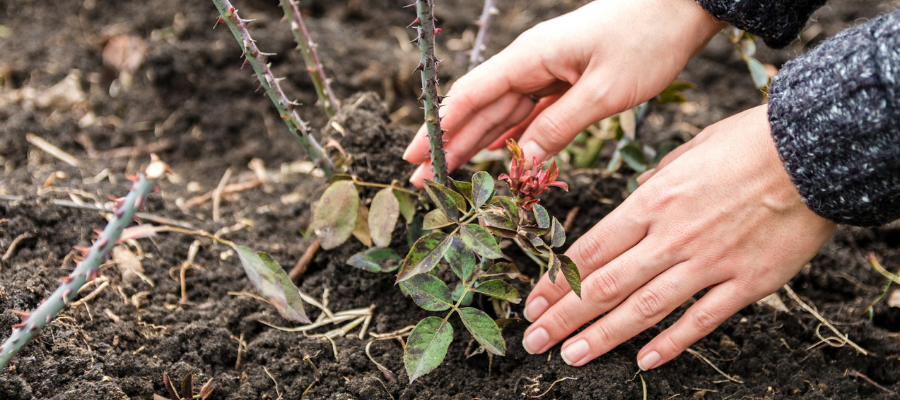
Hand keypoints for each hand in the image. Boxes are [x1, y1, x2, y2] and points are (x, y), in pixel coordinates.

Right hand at [405, 0, 724, 186]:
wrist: (682, 5)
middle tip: (421, 181)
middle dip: (448, 144)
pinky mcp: (565, 79)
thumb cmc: (647, 38)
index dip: (439, 128)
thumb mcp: (604, 90)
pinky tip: (493, 154)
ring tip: (447, 175)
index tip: (414, 157)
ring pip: (501, 113)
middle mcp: (530, 62)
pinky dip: (509, 135)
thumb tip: (519, 162)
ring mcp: (547, 70)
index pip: (471, 96)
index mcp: (530, 57)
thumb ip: (558, 127)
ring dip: (473, 144)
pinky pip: (528, 112)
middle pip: (479, 108)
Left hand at [520, 105, 836, 368]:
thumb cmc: (750, 142)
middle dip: (563, 317)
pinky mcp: (747, 282)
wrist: (815, 150)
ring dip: (602, 337)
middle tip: (532, 342)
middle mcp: (671, 236)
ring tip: (569, 356)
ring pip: (644, 309)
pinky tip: (644, 361)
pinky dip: (671, 342)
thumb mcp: (687, 151)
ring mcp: (709, 262)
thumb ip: (655, 183)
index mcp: (652, 201)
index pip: (590, 249)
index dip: (556, 281)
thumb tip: (636, 198)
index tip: (532, 303)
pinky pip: (702, 320)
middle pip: (605, 285)